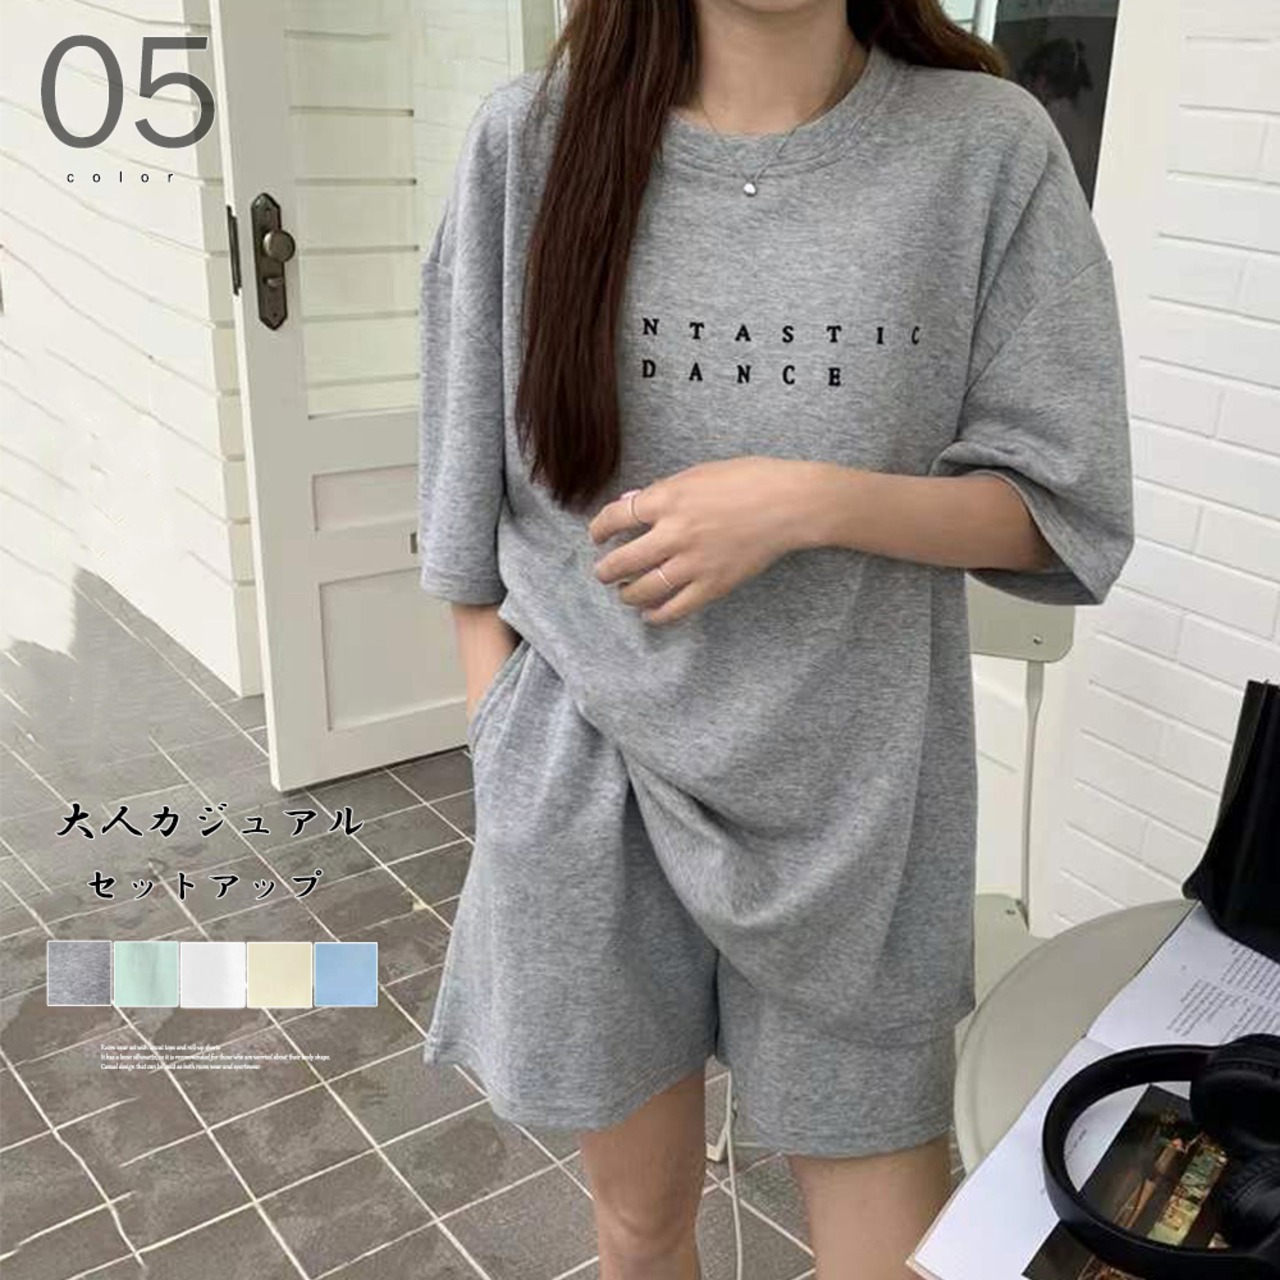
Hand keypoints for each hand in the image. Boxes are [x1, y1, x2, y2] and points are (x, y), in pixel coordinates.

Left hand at [587, 457, 812, 623]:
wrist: (789, 504)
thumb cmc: (748, 480)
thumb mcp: (697, 474)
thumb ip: (662, 492)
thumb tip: (631, 504)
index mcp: (667, 500)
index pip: (615, 518)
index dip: (599, 529)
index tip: (597, 536)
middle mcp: (674, 533)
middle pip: (622, 560)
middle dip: (605, 569)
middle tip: (602, 572)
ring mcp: (693, 563)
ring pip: (644, 589)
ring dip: (626, 593)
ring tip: (624, 592)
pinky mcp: (713, 585)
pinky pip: (676, 608)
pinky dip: (657, 615)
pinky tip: (649, 614)